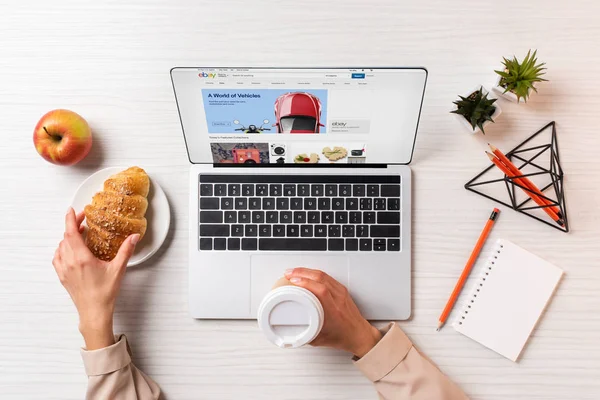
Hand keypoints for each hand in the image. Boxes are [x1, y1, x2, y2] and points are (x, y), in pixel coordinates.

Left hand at [52, 208, 138, 349]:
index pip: (71, 233)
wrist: (94, 312)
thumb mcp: (118, 269)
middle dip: (73, 226)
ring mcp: (64, 270)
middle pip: (65, 237)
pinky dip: (62, 250)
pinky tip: (70, 251)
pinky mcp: (62, 276)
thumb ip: (126, 251)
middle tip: (83, 221)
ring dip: (68, 238)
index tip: (72, 210)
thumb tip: (134, 237)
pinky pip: (57, 258)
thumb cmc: (105, 293)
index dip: (70, 219)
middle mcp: (69, 262)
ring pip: (60, 247)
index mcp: (82, 258)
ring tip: (79, 235)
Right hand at [284, 268, 381, 357]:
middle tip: (289, 274)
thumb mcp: (320, 340)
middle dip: (302, 272)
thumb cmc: (343, 337)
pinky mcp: (342, 290)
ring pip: (324, 275)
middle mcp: (338, 299)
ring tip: (294, 272)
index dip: (306, 283)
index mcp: (334, 311)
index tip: (294, 281)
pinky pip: (327, 277)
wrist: (359, 335)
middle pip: (321, 278)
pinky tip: (307, 273)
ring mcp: (341, 293)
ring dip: (307, 271)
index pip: (321, 290)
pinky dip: (314, 273)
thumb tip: (290, 331)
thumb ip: (304, 336)